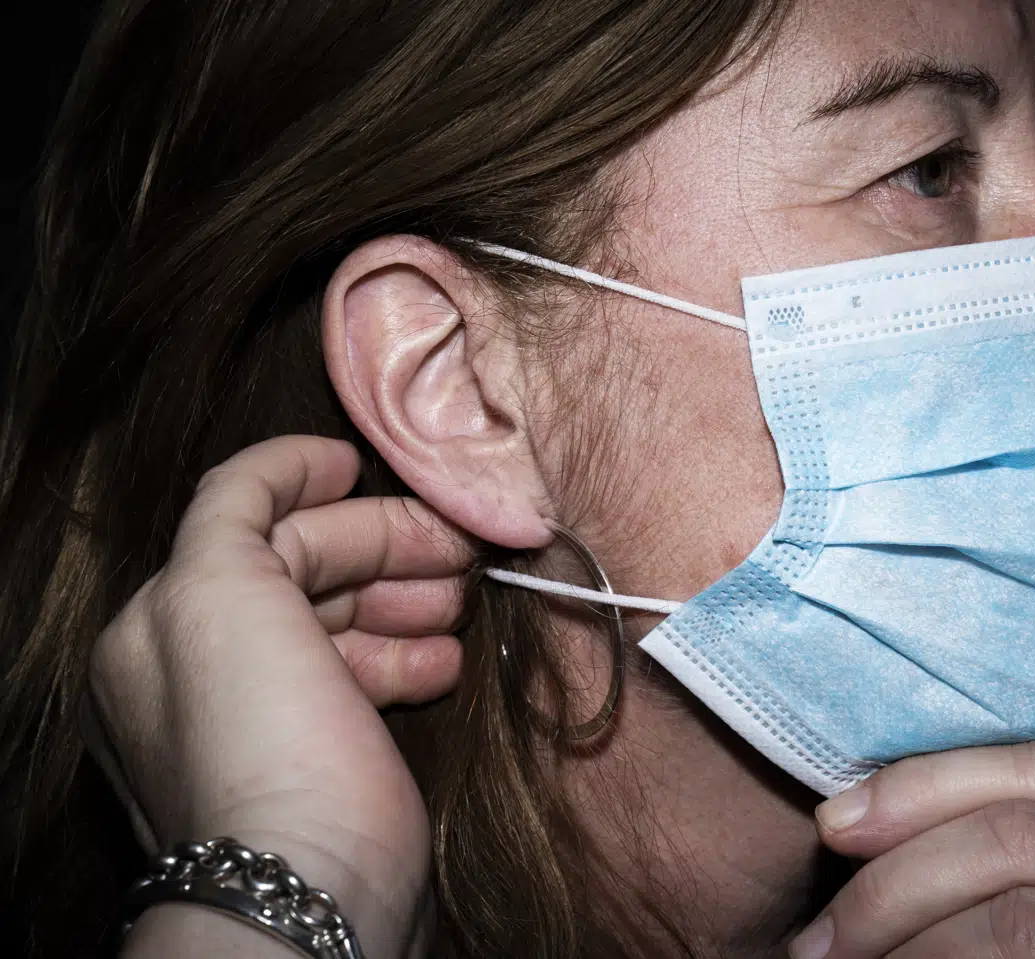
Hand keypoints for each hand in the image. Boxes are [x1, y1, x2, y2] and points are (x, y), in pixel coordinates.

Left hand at [87, 436, 469, 956]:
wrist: (307, 883)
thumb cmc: (261, 735)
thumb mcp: (218, 589)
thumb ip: (239, 508)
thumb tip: (291, 466)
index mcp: (155, 627)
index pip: (246, 525)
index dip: (307, 486)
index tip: (362, 464)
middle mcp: (197, 673)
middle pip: (300, 573)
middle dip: (381, 549)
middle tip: (455, 547)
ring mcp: (259, 723)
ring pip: (338, 628)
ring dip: (405, 602)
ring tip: (460, 603)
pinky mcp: (315, 764)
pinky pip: (360, 686)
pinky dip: (406, 661)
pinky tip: (448, 663)